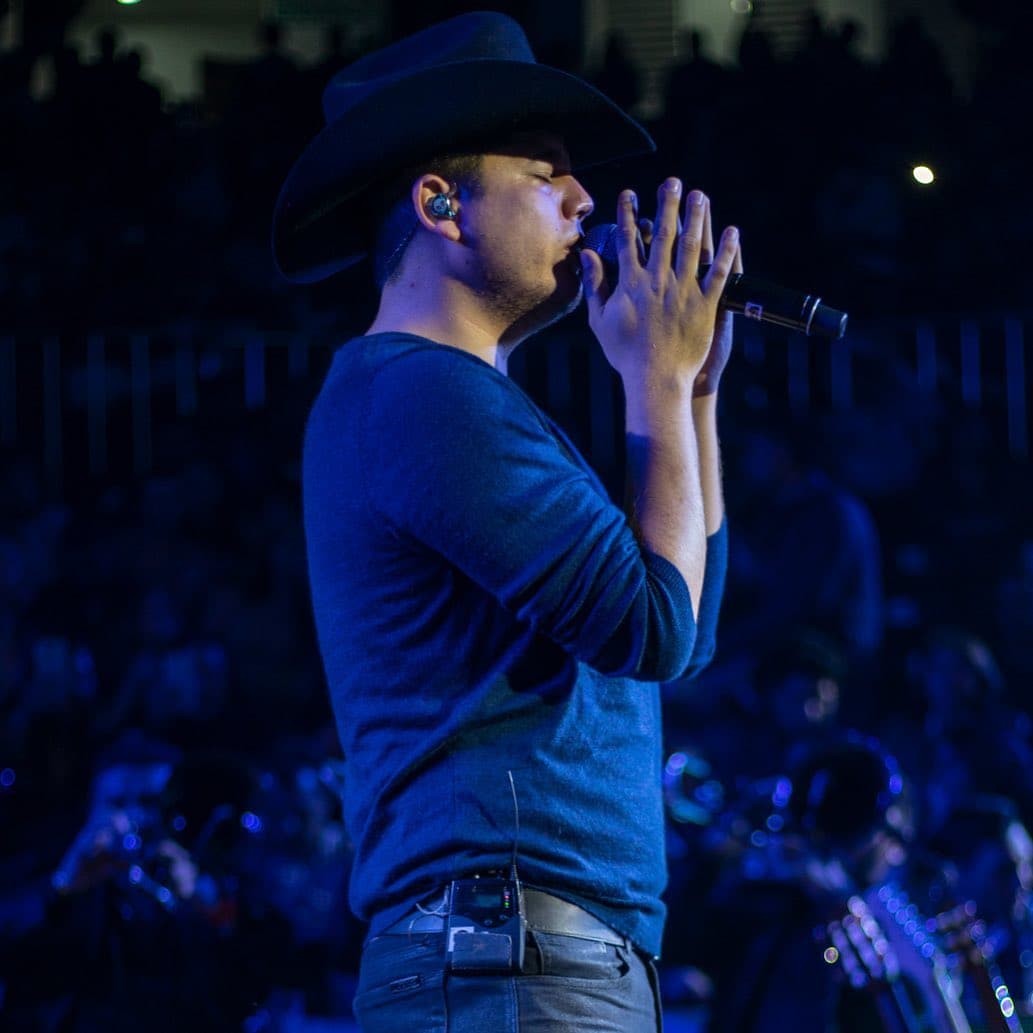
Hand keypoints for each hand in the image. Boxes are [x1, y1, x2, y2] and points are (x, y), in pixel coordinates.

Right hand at [580, 180, 738, 391]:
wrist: (656, 380)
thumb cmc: (625, 354)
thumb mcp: (600, 321)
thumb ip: (594, 286)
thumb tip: (586, 256)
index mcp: (632, 284)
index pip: (629, 240)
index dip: (630, 214)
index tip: (631, 193)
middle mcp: (659, 282)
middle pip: (664, 235)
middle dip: (668, 205)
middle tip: (673, 182)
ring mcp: (685, 292)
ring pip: (693, 247)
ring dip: (698, 218)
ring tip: (700, 196)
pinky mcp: (707, 306)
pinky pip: (720, 273)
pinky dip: (727, 251)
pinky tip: (732, 231)